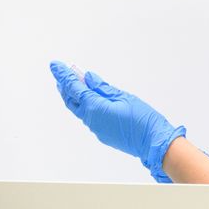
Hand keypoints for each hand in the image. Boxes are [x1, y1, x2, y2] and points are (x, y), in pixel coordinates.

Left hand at [50, 61, 185, 181]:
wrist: (153, 143)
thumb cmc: (143, 119)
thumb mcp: (124, 97)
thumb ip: (103, 88)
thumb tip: (88, 78)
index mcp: (94, 107)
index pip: (73, 87)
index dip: (63, 75)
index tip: (55, 65)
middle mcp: (90, 119)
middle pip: (71, 100)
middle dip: (65, 86)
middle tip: (61, 74)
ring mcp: (95, 128)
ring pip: (80, 110)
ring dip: (75, 97)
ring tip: (75, 86)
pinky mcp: (103, 134)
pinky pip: (90, 117)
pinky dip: (87, 106)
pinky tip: (93, 101)